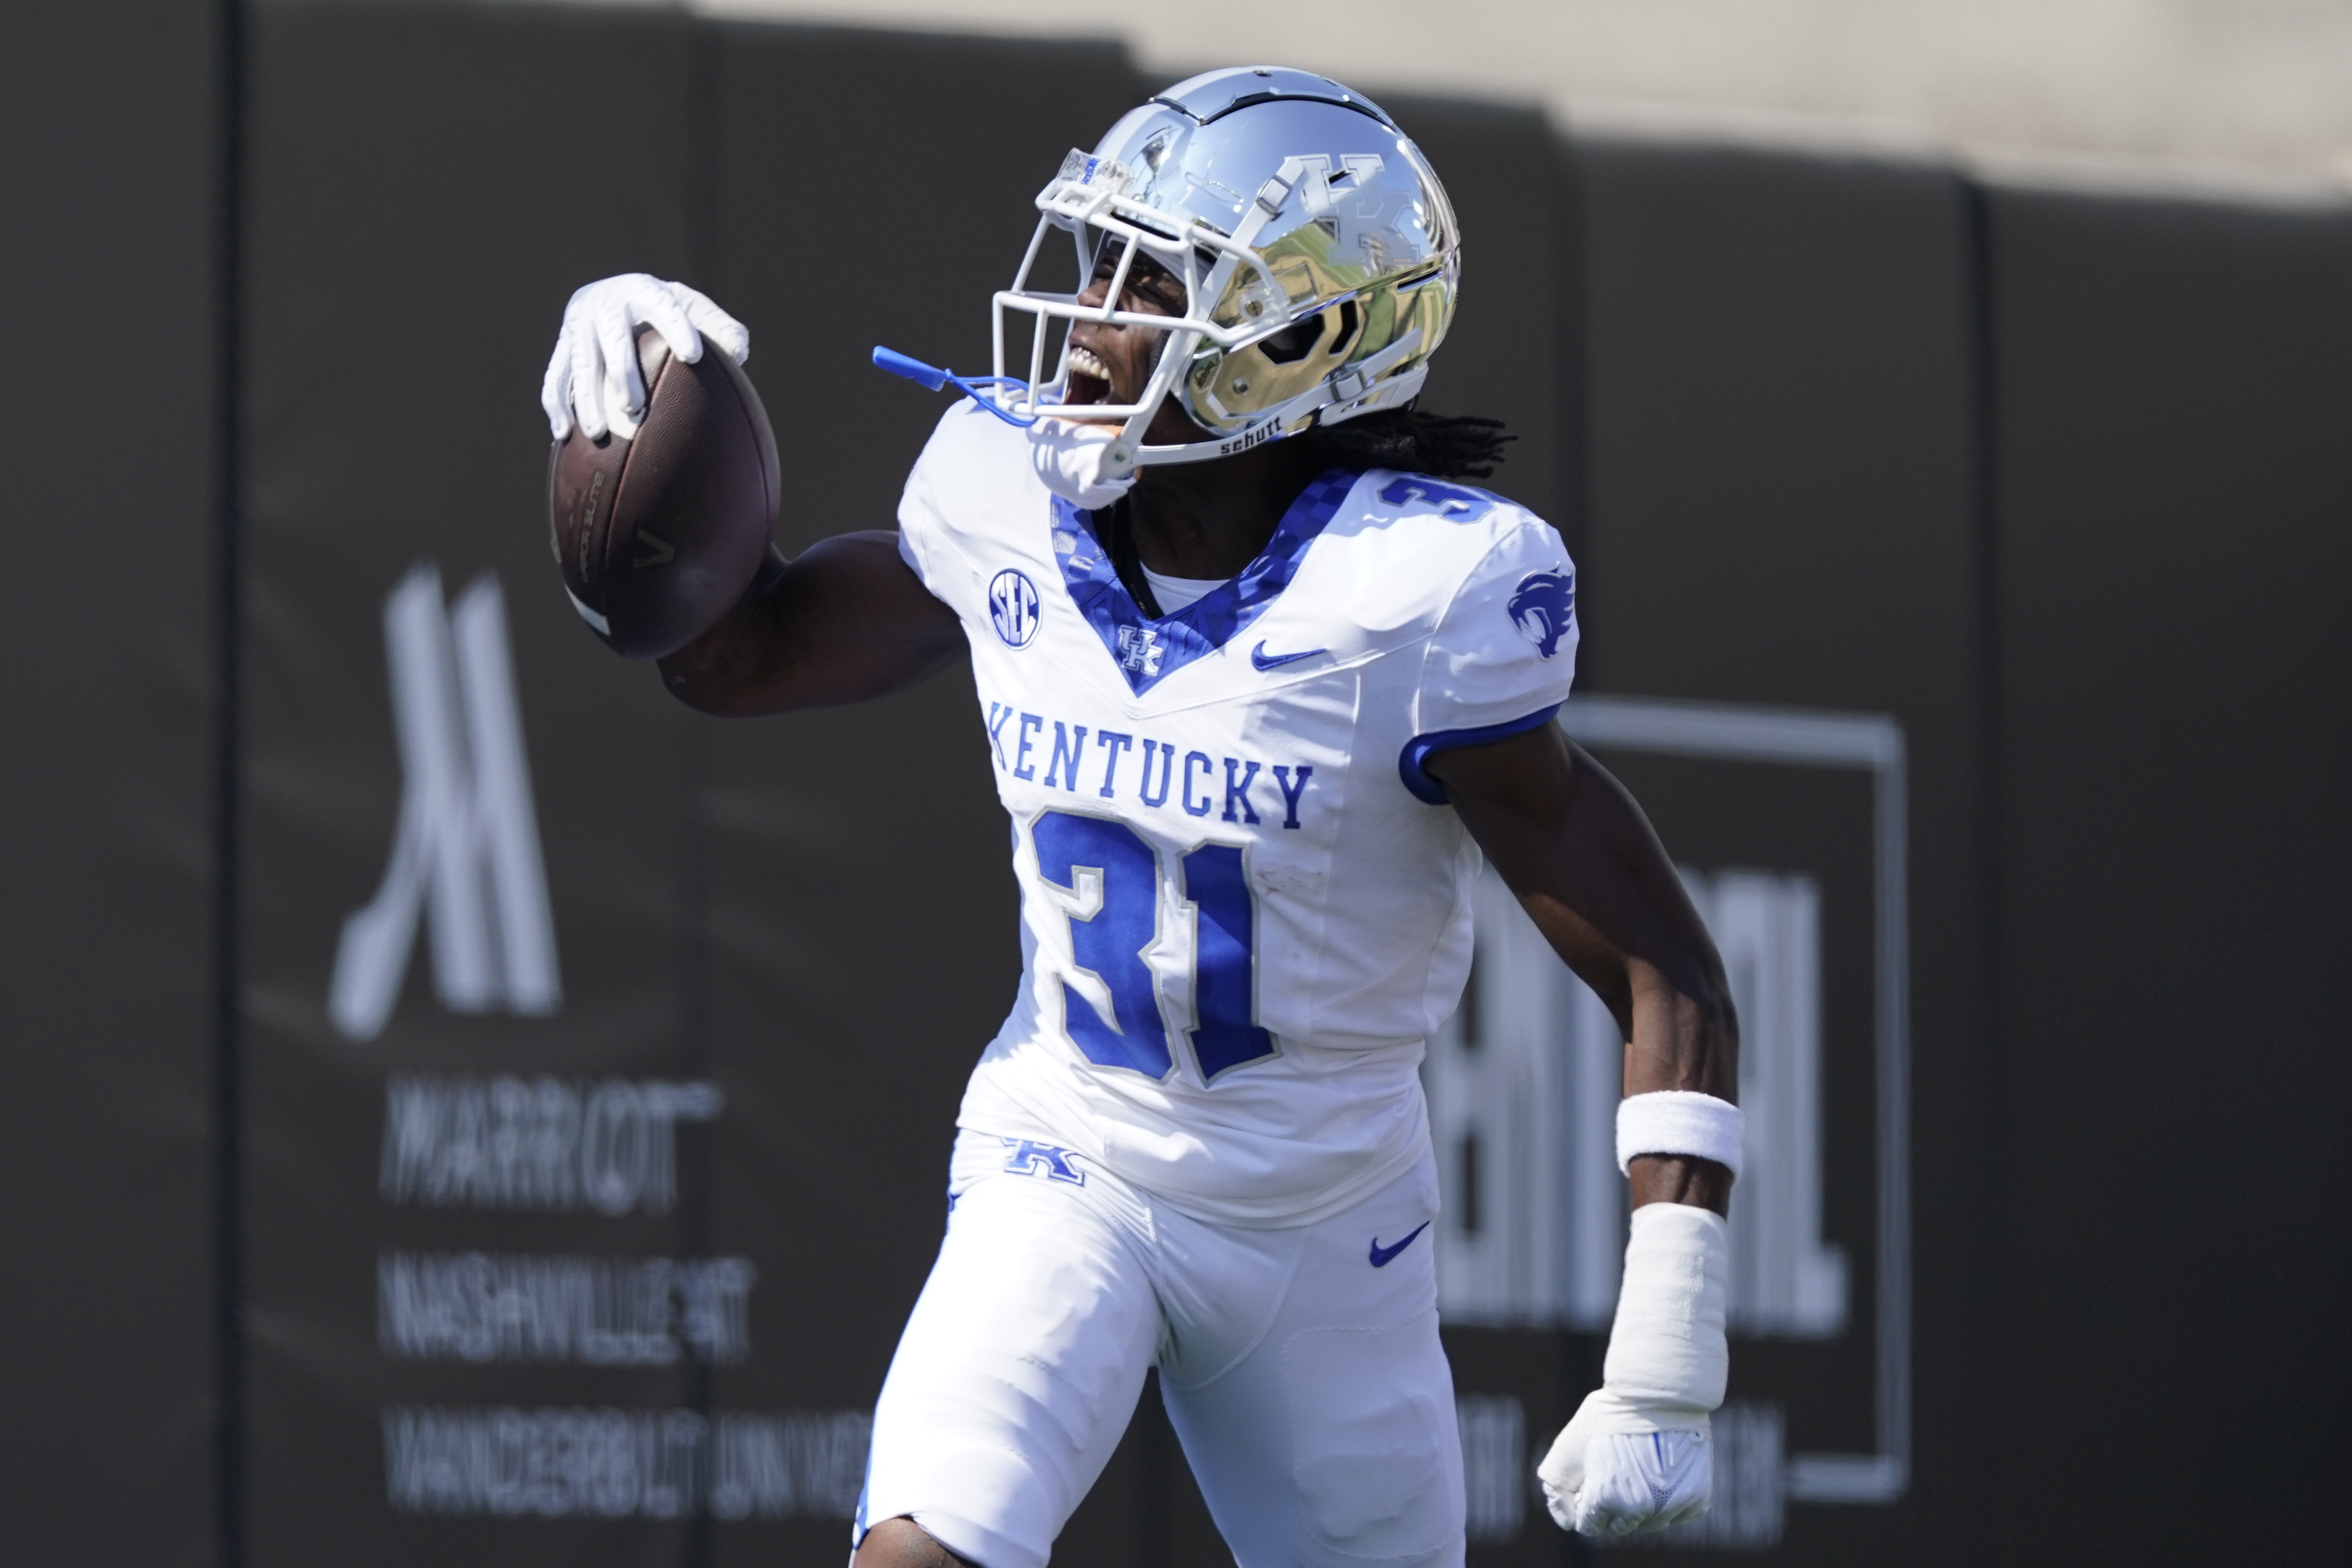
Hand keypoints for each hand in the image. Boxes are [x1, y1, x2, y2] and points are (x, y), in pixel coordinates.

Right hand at [540, 274, 749, 440]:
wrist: (616, 295)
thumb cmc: (666, 312)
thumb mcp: (694, 309)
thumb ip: (722, 329)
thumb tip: (737, 354)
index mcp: (645, 290)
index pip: (665, 308)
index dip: (678, 329)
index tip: (694, 356)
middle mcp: (606, 302)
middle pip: (614, 340)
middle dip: (622, 374)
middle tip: (634, 407)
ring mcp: (579, 323)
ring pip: (580, 363)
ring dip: (586, 398)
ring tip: (598, 432)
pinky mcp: (562, 344)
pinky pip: (555, 375)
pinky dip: (557, 403)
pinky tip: (563, 432)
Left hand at [1537, 1389, 1710, 1537]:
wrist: (1658, 1391)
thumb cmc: (1608, 1414)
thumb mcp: (1569, 1445)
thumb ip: (1557, 1486)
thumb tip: (1567, 1523)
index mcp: (1606, 1498)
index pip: (1590, 1525)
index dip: (1587, 1502)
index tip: (1592, 1479)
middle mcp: (1639, 1509)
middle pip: (1620, 1526)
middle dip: (1612, 1506)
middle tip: (1616, 1471)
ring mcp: (1671, 1505)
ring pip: (1651, 1523)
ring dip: (1642, 1505)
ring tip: (1639, 1468)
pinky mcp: (1697, 1497)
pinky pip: (1679, 1515)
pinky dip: (1670, 1502)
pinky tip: (1663, 1474)